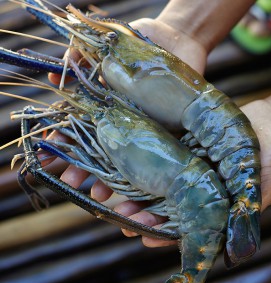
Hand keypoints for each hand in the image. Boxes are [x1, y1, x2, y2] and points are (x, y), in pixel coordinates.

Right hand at [48, 17, 207, 246]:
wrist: (181, 46)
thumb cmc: (145, 51)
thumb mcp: (111, 53)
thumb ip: (82, 58)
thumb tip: (56, 73)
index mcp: (112, 116)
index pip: (87, 139)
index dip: (72, 150)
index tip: (59, 163)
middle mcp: (130, 133)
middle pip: (107, 161)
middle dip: (89, 174)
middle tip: (77, 185)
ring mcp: (152, 142)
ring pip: (134, 177)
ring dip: (119, 195)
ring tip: (107, 203)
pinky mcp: (175, 148)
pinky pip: (164, 181)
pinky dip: (152, 201)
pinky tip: (141, 215)